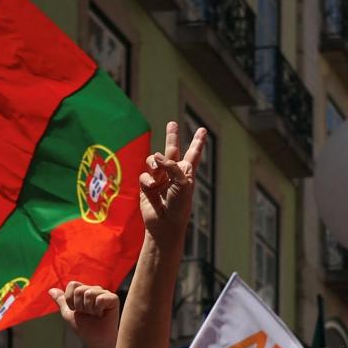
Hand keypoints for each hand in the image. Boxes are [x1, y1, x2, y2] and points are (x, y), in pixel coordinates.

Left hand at [52, 281, 120, 347]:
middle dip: (79, 306)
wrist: (97, 341)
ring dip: (88, 309)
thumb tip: (51, 290)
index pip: (72, 285)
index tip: (77, 311)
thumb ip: (62, 301)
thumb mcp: (69, 313)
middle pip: (79, 289)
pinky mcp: (114, 298)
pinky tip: (102, 315)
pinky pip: (100, 299)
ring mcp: (105, 293)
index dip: (70, 300)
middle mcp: (95, 289)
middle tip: (87, 315)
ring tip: (95, 315)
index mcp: (85, 291)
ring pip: (88, 293)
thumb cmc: (85, 329)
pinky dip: (98, 310)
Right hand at [140, 121, 207, 252]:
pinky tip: (152, 187)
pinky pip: (144, 175)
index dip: (198, 142)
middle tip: (172, 123)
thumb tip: (156, 156)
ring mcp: (159, 178)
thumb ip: (172, 165)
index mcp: (187, 173)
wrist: (166, 224)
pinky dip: (148, 179)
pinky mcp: (146, 185)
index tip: (203, 130)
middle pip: (172, 150)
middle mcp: (173, 173)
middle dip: (172, 136)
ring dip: (155, 163)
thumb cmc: (180, 206)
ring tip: (157, 171)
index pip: (193, 154)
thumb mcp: (183, 183)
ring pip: (154, 160)